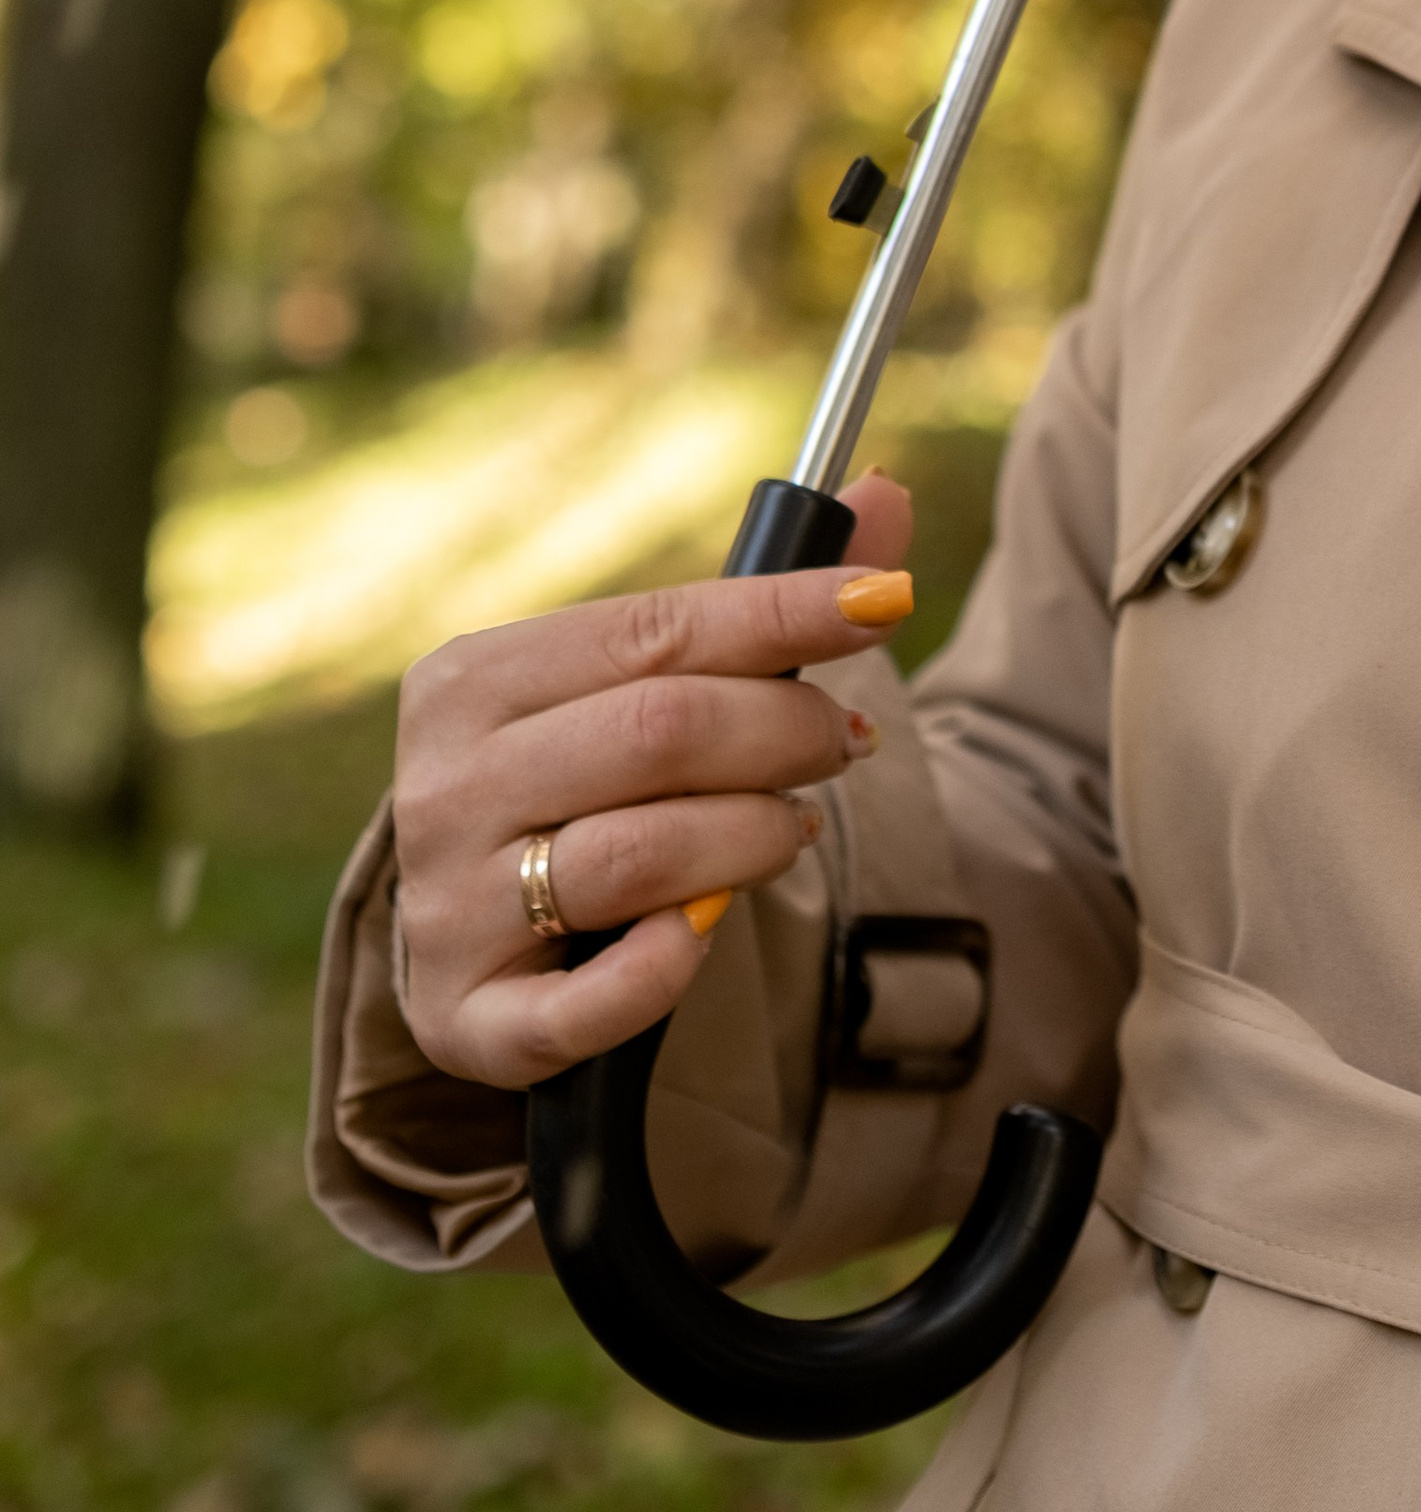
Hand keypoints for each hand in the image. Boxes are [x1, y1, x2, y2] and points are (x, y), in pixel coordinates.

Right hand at [391, 473, 913, 1089]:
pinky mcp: (469, 1020)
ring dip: (753, 837)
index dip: (784, 612)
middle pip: (659, 734)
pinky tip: (706, 932)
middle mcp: (443, 787)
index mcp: (473, 678)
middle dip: (783, 729)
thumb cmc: (583, 778)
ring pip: (643, 857)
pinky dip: (664, 968)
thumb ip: (761, 600)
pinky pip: (581, 1007)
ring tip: (794, 825)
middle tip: (845, 740)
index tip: (887, 599)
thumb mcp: (642, 684)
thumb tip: (886, 490)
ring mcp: (447, 909)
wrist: (474, 928)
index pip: (656, 628)